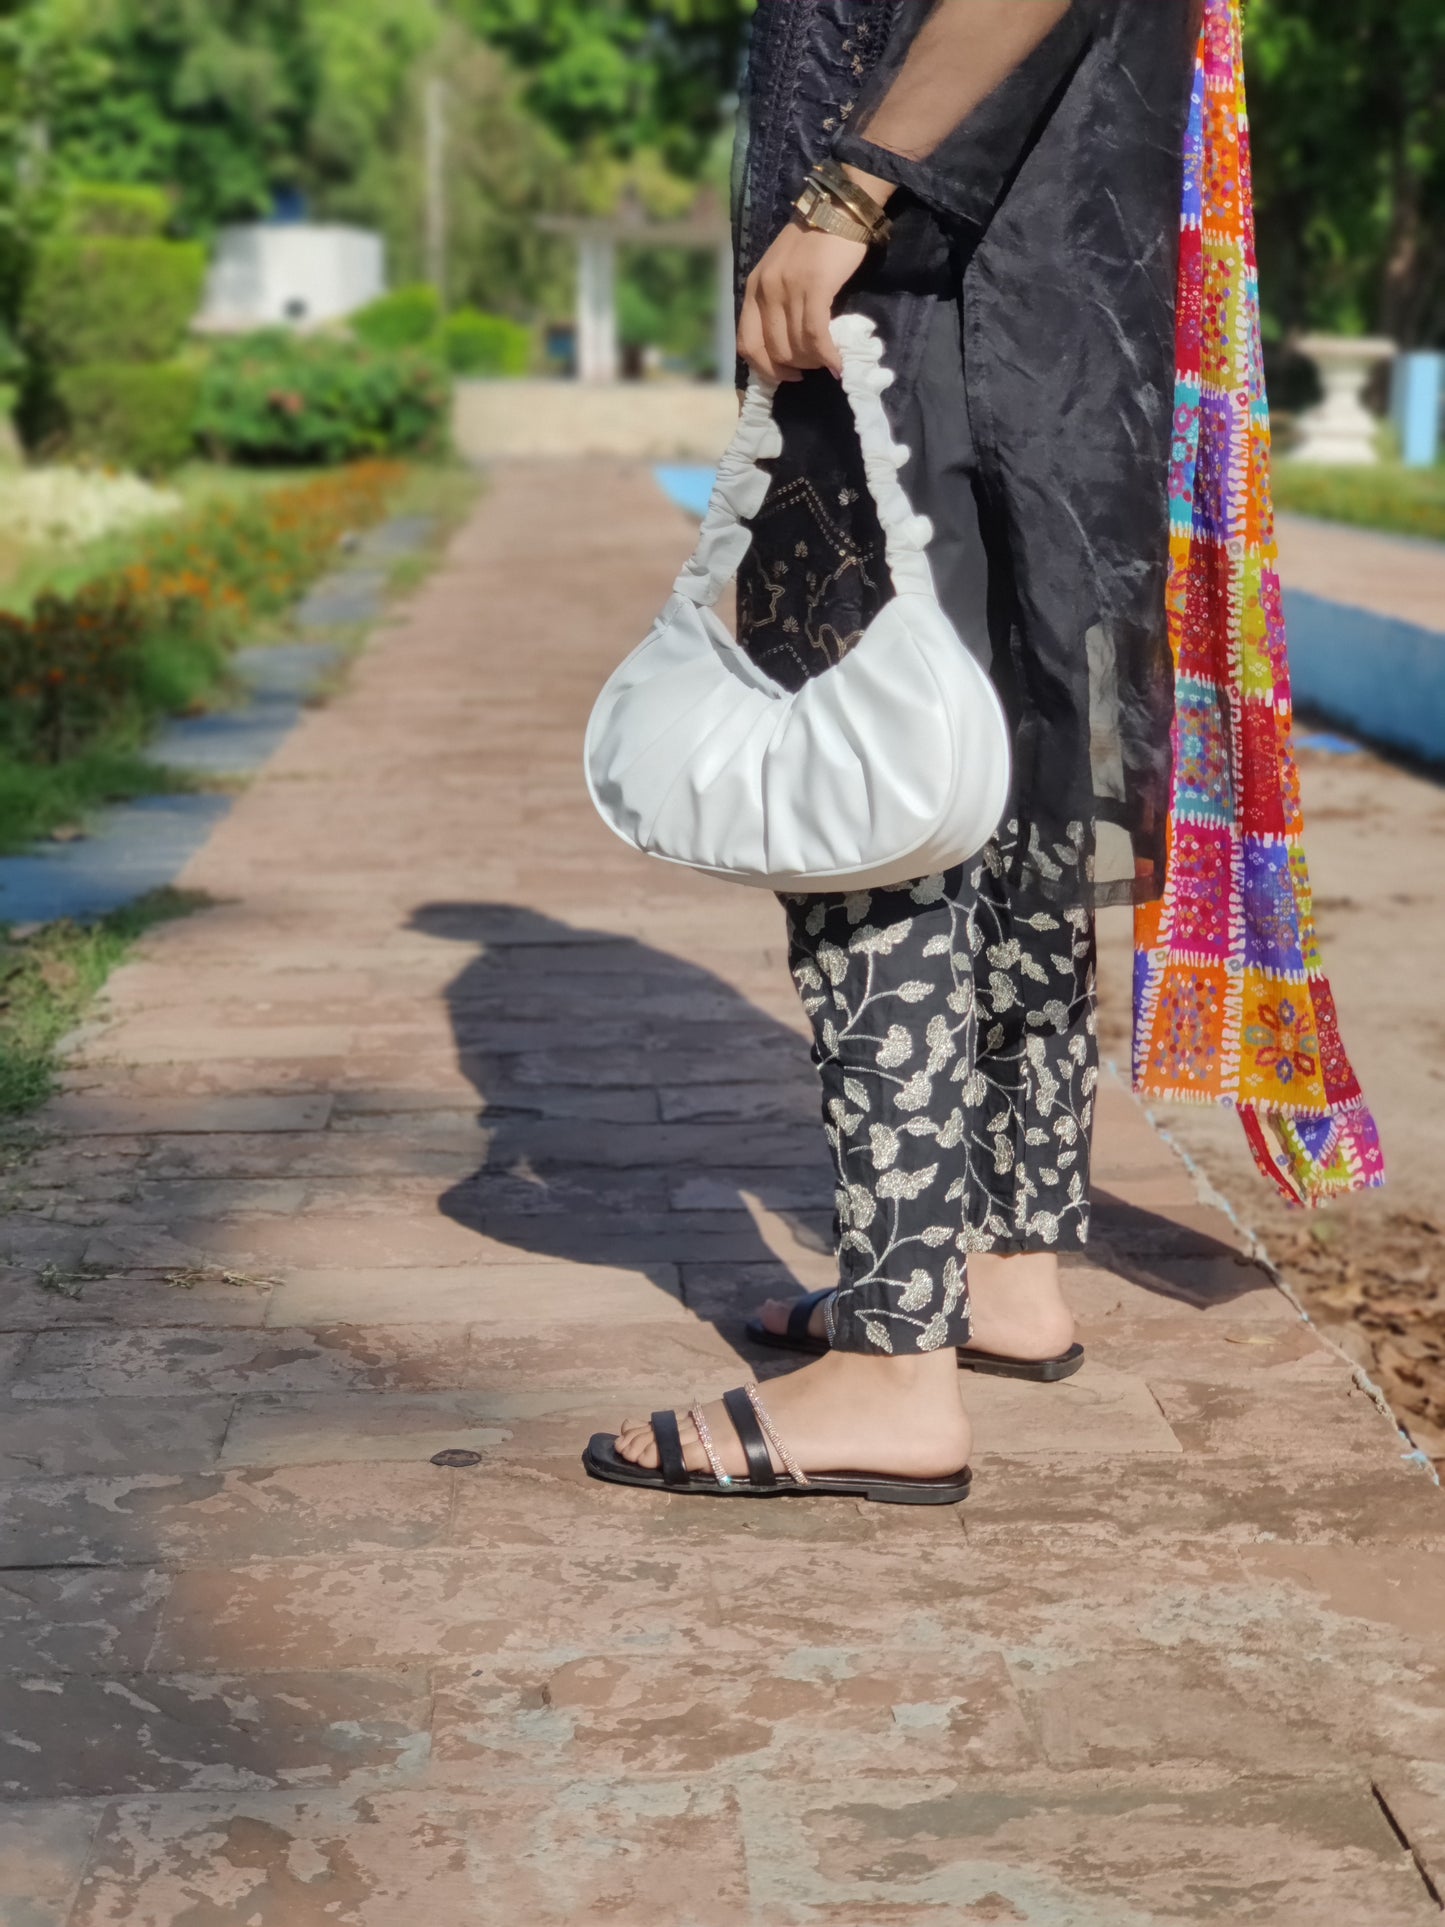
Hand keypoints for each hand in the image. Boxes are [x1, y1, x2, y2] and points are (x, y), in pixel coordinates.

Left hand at [737, 223, 867, 384]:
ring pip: (796, 345)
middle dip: (795, 367)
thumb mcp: (781, 271)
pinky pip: (816, 334)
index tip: (786, 375)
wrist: (837, 210)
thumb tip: (785, 345)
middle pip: (773, 350)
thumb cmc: (813, 243)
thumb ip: (776, 302)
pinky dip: (827, 355)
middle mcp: (765, 289)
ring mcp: (788, 287)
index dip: (765, 368)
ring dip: (814, 362)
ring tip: (828, 361)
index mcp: (753, 288)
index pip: (746, 344)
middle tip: (814, 366)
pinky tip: (837, 362)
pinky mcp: (814, 286)